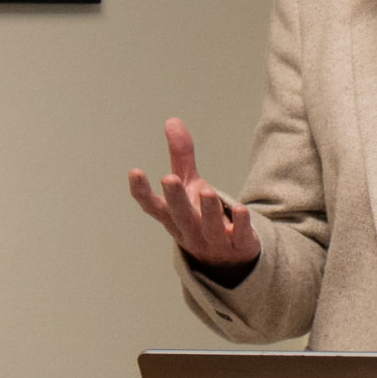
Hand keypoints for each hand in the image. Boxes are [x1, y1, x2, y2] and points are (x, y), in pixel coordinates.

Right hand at [128, 118, 260, 269]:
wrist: (226, 257)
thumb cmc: (200, 215)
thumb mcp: (190, 184)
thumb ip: (181, 155)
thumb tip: (172, 120)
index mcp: (173, 217)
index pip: (154, 206)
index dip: (142, 192)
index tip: (135, 172)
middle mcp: (189, 230)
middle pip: (180, 215)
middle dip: (175, 199)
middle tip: (168, 179)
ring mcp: (212, 240)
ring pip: (208, 227)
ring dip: (206, 211)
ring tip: (206, 191)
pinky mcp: (237, 244)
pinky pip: (239, 235)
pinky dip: (240, 224)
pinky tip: (241, 210)